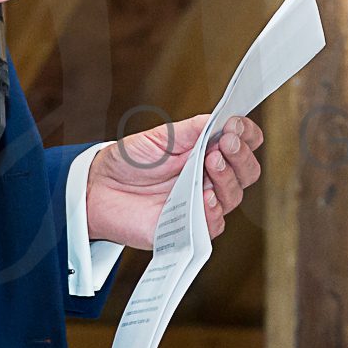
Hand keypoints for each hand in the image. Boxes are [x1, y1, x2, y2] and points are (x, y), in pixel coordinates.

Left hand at [83, 114, 264, 249]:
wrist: (100, 188)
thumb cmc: (130, 162)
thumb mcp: (161, 137)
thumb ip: (193, 129)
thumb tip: (221, 119)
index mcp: (207, 152)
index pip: (242, 144)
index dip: (247, 134)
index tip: (236, 125)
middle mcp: (210, 178)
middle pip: (247, 171)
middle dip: (240, 155)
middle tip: (224, 143)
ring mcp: (201, 204)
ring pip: (234, 196)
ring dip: (227, 178)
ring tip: (211, 162)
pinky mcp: (188, 228)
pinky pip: (213, 224)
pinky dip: (213, 210)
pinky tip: (204, 196)